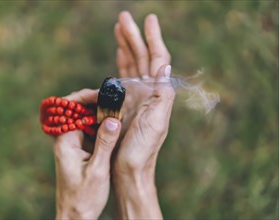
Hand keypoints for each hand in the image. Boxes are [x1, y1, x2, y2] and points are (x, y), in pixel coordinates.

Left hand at [53, 89, 121, 218]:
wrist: (76, 215)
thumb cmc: (83, 197)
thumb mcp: (97, 169)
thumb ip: (104, 143)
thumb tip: (113, 119)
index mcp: (65, 141)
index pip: (71, 109)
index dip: (86, 97)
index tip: (104, 93)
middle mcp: (66, 140)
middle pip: (78, 112)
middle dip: (96, 102)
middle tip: (115, 98)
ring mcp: (73, 145)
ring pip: (86, 121)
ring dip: (100, 114)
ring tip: (118, 106)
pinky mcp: (80, 151)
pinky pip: (90, 131)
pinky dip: (101, 126)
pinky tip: (114, 123)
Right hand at [113, 11, 174, 218]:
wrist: (128, 171)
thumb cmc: (141, 151)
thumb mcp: (156, 124)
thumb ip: (162, 95)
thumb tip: (164, 65)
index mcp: (157, 95)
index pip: (158, 59)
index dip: (154, 39)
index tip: (149, 20)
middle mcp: (147, 93)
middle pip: (142, 58)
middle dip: (134, 37)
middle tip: (124, 17)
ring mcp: (134, 98)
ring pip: (131, 65)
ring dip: (126, 47)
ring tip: (120, 29)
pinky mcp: (122, 105)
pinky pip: (120, 79)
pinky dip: (120, 65)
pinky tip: (119, 55)